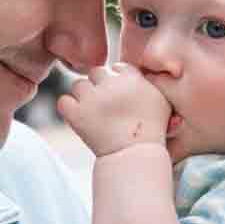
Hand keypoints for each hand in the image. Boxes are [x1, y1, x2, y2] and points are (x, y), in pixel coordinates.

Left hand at [56, 63, 171, 158]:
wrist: (136, 156)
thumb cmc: (152, 132)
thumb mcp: (161, 102)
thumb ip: (148, 83)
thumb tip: (135, 77)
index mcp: (131, 78)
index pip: (116, 68)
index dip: (116, 80)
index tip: (117, 94)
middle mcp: (110, 84)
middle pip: (96, 73)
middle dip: (98, 86)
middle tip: (105, 105)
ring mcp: (92, 98)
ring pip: (78, 85)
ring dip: (83, 96)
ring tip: (93, 113)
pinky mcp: (77, 113)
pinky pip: (63, 101)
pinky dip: (68, 108)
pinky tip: (77, 117)